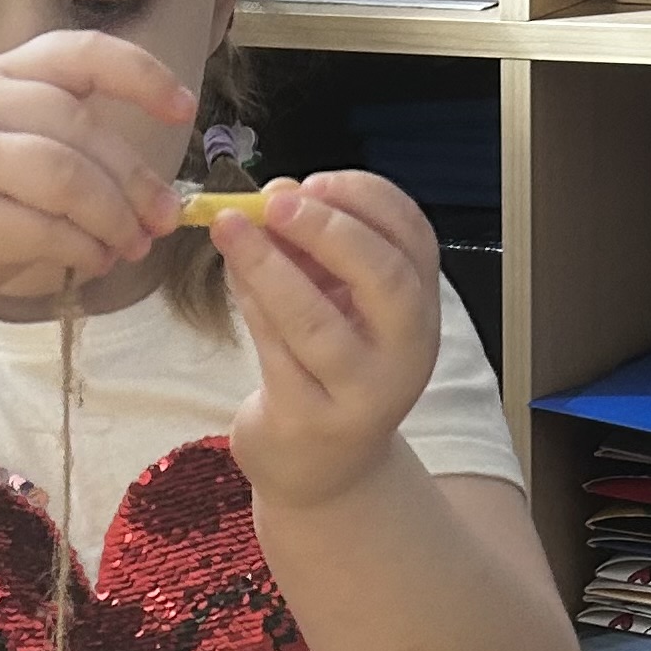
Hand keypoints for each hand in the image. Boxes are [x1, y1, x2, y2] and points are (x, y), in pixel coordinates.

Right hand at [0, 32, 193, 348]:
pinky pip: (49, 229)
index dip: (139, 74)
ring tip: (130, 247)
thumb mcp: (8, 161)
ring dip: (115, 218)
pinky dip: (87, 250)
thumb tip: (155, 191)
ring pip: (70, 177)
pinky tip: (95, 262)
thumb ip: (68, 150)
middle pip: (81, 127)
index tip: (183, 107)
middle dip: (136, 179)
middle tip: (163, 220)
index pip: (77, 53)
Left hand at [218, 171, 441, 511]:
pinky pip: (276, 352)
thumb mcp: (337, 303)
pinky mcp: (310, 422)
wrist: (323, 470)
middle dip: (330, 231)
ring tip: (229, 226)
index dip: (366, 199)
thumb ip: (316, 252)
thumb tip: (275, 194)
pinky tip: (233, 273)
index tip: (315, 180)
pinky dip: (251, 304)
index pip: (413, 239)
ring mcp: (361, 396)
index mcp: (421, 310)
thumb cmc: (329, 368)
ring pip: (318, 323)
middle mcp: (406, 355)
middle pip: (385, 281)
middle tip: (277, 201)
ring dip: (269, 265)